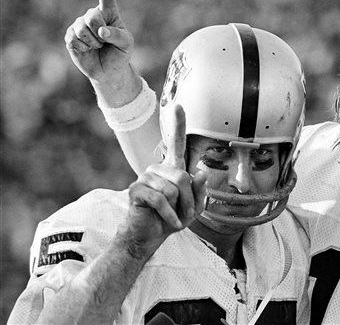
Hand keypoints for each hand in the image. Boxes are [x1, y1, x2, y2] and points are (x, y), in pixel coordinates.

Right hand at [64, 0, 137, 103]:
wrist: (109, 71)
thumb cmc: (120, 54)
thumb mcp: (126, 44)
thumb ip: (118, 36)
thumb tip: (102, 31)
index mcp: (109, 12)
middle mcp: (92, 15)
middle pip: (92, 16)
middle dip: (100, 32)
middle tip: (104, 41)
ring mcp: (79, 25)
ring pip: (82, 29)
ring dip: (93, 42)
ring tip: (98, 46)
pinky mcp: (70, 37)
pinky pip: (75, 39)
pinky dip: (84, 48)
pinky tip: (88, 50)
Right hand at [125, 105, 207, 252]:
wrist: (150, 237)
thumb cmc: (172, 219)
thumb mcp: (194, 207)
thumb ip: (200, 191)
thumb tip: (200, 173)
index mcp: (172, 169)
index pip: (176, 143)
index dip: (178, 124)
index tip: (178, 105)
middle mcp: (157, 168)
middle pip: (183, 177)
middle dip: (189, 200)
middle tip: (184, 213)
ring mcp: (145, 177)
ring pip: (173, 189)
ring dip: (179, 209)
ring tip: (172, 216)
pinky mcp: (136, 190)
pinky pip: (161, 200)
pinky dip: (169, 216)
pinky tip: (167, 222)